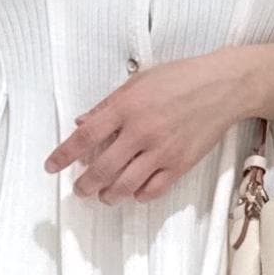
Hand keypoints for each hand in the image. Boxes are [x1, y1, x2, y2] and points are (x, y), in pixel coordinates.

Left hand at [44, 46, 254, 202]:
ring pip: (125, 185)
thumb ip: (109, 104)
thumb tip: (82, 123)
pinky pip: (153, 190)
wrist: (223, 87)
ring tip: (104, 195)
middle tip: (80, 189)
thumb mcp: (140, 81)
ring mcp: (161, 151)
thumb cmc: (180, 78)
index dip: (64, 155)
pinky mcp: (180, 164)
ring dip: (109, 195)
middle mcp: (141, 132)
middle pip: (102, 169)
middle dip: (84, 185)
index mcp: (126, 107)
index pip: (85, 137)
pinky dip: (139, 195)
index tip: (50, 166)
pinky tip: (134, 192)